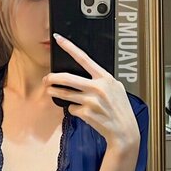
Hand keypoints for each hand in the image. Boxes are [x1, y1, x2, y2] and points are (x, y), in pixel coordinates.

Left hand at [43, 33, 139, 152]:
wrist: (124, 131)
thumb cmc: (120, 110)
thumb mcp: (116, 89)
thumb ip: (101, 81)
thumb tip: (84, 76)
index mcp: (105, 78)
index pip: (84, 58)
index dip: (69, 47)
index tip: (58, 39)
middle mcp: (97, 87)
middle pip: (67, 78)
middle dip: (52, 78)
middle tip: (46, 79)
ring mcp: (91, 101)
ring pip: (65, 94)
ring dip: (54, 92)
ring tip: (50, 91)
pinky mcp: (86, 113)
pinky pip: (72, 109)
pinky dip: (74, 110)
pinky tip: (82, 113)